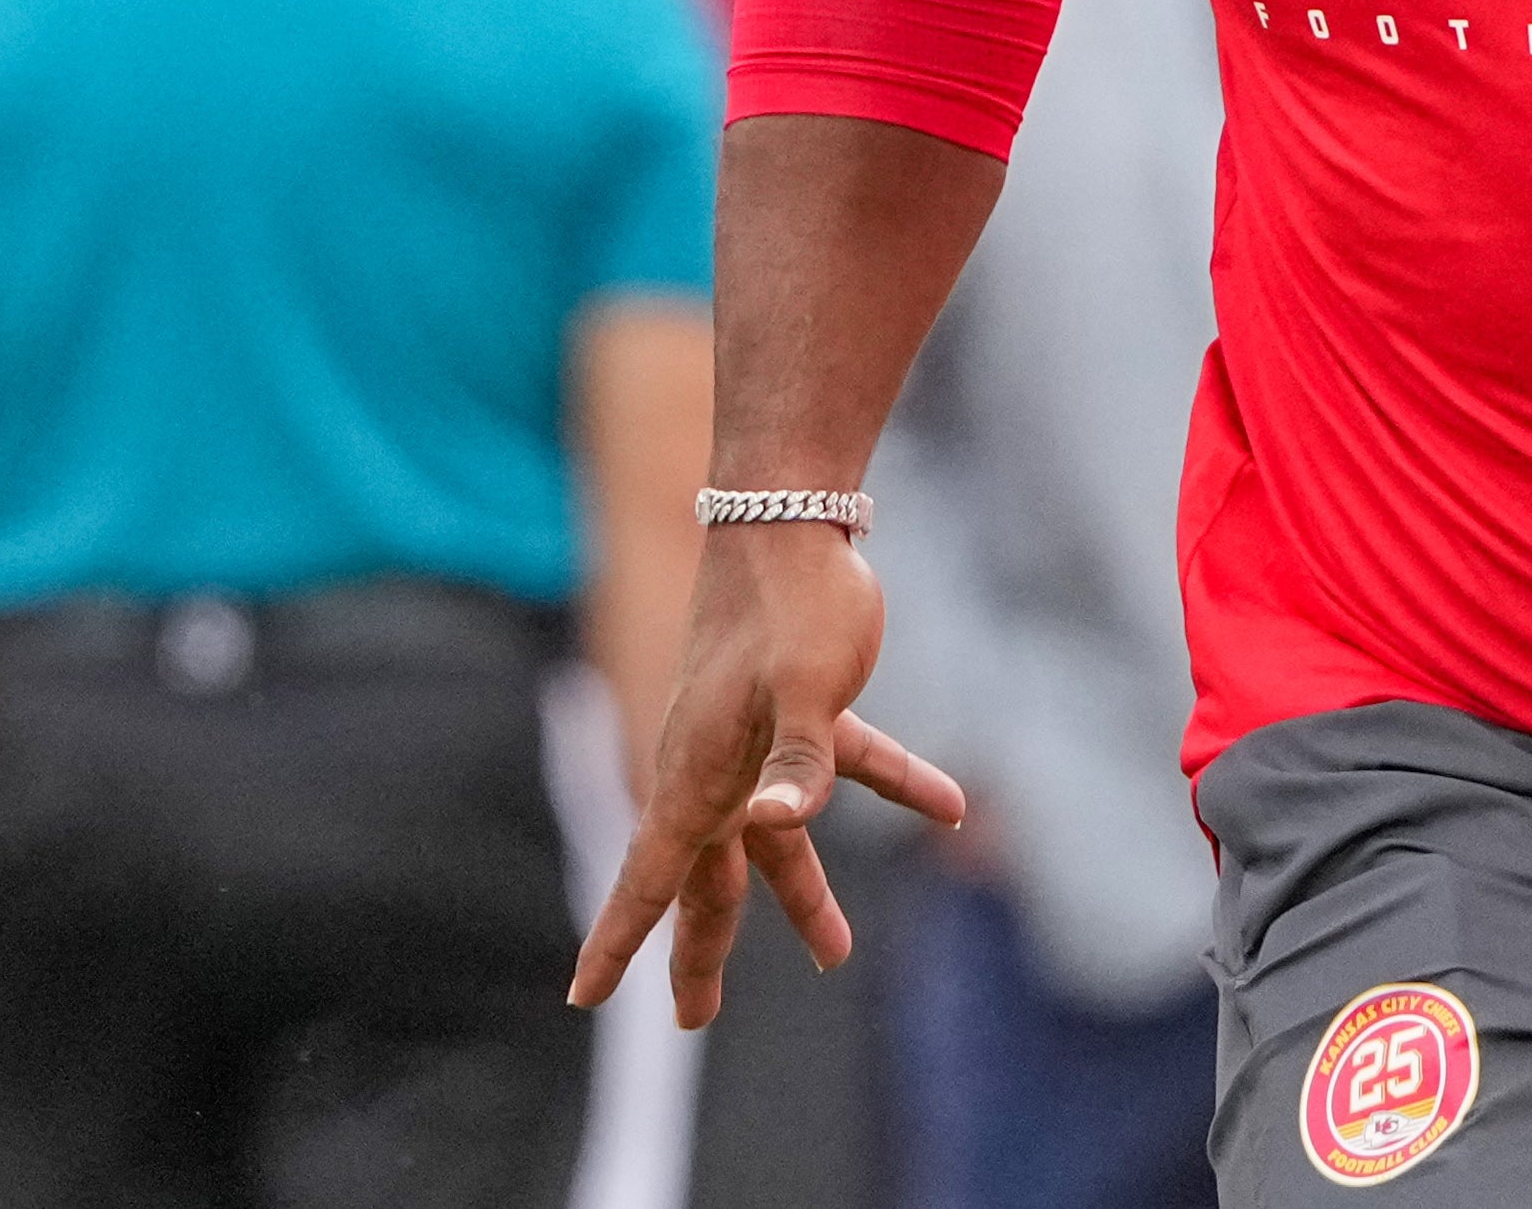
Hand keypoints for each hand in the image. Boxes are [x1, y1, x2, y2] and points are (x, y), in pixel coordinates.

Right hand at [566, 522, 968, 1026]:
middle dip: (701, 950)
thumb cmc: (789, 601)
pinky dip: (894, 783)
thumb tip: (774, 828)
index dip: (618, 939)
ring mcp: (758, 738)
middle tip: (695, 1017)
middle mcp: (717, 767)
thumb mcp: (802, 684)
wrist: (792, 513)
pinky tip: (950, 805)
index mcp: (698, 774)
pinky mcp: (805, 705)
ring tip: (837, 953)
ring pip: (777, 839)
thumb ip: (800, 760)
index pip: (651, 875)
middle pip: (707, 879)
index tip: (581, 997)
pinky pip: (848, 761)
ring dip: (806, 896)